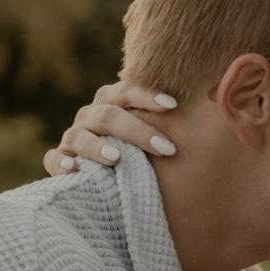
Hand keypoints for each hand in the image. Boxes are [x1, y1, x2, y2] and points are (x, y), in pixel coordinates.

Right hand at [42, 81, 177, 175]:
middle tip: (166, 148)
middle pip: (108, 115)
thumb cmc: (140, 152)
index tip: (172, 105)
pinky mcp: (58, 162)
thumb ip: (171, 122)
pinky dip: (60, 164)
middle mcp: (89, 117)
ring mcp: (72, 138)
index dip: (146, 96)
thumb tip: (217, 99)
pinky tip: (73, 170)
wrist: (105, 179)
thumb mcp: (153, 136)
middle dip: (138, 131)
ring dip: (98, 147)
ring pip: (78, 136)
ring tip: (118, 159)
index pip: (125, 91)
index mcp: (111, 104)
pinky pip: (52, 160)